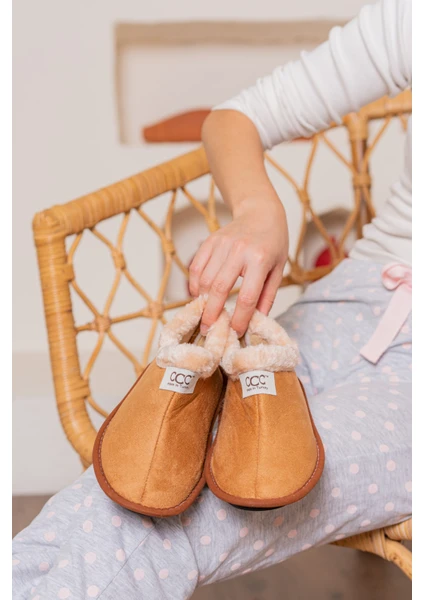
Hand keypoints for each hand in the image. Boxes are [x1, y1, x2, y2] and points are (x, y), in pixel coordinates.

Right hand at [189, 198, 287, 335]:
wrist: (261, 212)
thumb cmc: (273, 242)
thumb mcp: (278, 269)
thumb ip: (267, 296)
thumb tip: (256, 321)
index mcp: (260, 259)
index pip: (247, 296)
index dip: (239, 318)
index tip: (235, 332)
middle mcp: (240, 250)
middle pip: (219, 288)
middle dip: (212, 313)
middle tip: (209, 330)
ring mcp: (222, 244)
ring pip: (205, 279)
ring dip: (203, 301)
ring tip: (205, 314)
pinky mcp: (210, 241)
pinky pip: (196, 267)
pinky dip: (195, 284)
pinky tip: (200, 295)